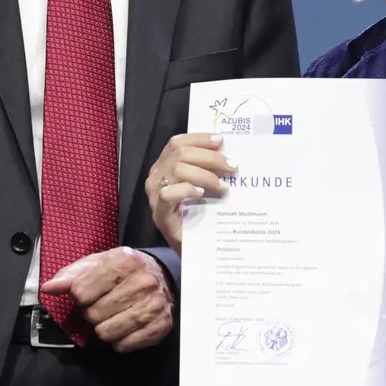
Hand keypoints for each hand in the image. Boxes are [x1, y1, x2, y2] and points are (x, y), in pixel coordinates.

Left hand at [39, 246, 173, 352]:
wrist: (160, 275)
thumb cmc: (122, 270)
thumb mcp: (96, 263)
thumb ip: (71, 275)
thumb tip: (49, 288)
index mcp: (125, 261)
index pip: (81, 292)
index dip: (79, 296)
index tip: (88, 293)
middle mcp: (143, 282)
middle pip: (94, 314)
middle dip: (92, 312)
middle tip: (102, 305)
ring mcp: (154, 305)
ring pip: (107, 333)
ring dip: (104, 328)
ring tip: (112, 317)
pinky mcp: (161, 325)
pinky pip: (125, 345)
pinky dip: (120, 340)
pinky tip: (124, 326)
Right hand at [143, 133, 232, 253]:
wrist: (193, 247)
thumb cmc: (199, 213)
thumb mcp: (203, 185)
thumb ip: (207, 168)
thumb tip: (229, 153)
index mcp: (165, 164)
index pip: (178, 142)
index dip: (199, 139)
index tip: (221, 141)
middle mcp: (156, 175)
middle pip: (180, 153)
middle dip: (210, 157)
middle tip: (232, 166)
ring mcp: (154, 194)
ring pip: (177, 170)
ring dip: (205, 175)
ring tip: (223, 186)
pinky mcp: (158, 213)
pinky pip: (168, 194)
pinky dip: (186, 190)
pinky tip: (201, 194)